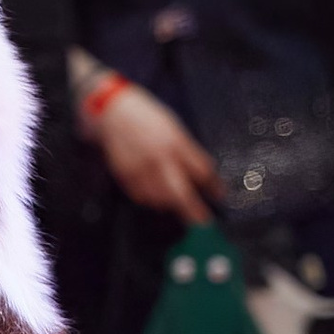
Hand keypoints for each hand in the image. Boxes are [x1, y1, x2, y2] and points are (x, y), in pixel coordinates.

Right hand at [92, 82, 222, 222]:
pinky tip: (155, 193)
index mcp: (175, 143)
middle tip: (202, 222)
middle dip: (194, 211)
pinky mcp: (125, 176)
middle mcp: (159, 158)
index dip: (213, 186)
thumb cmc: (147, 117)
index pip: (201, 171)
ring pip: (160, 200)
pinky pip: (142, 197)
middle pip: (181, 194)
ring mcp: (140, 169)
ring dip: (170, 205)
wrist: (114, 111)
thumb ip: (188, 151)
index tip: (220, 195)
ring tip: (175, 202)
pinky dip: (151, 199)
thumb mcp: (174, 128)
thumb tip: (202, 175)